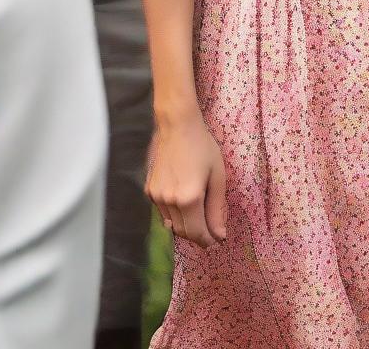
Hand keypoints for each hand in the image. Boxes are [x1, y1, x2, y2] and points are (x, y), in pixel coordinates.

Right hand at [146, 112, 227, 247]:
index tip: (218, 241)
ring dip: (186, 225)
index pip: (196, 232)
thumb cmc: (203, 148)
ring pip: (171, 224)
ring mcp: (155, 197)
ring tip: (200, 217)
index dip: (208, 240)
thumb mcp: (218, 176)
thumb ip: (217, 208)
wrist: (177, 127)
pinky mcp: (148, 191)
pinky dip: (174, 214)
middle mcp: (168, 202)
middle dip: (198, 235)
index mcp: (188, 198)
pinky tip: (185, 204)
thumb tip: (219, 235)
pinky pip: (163, 212)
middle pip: (182, 232)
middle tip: (212, 232)